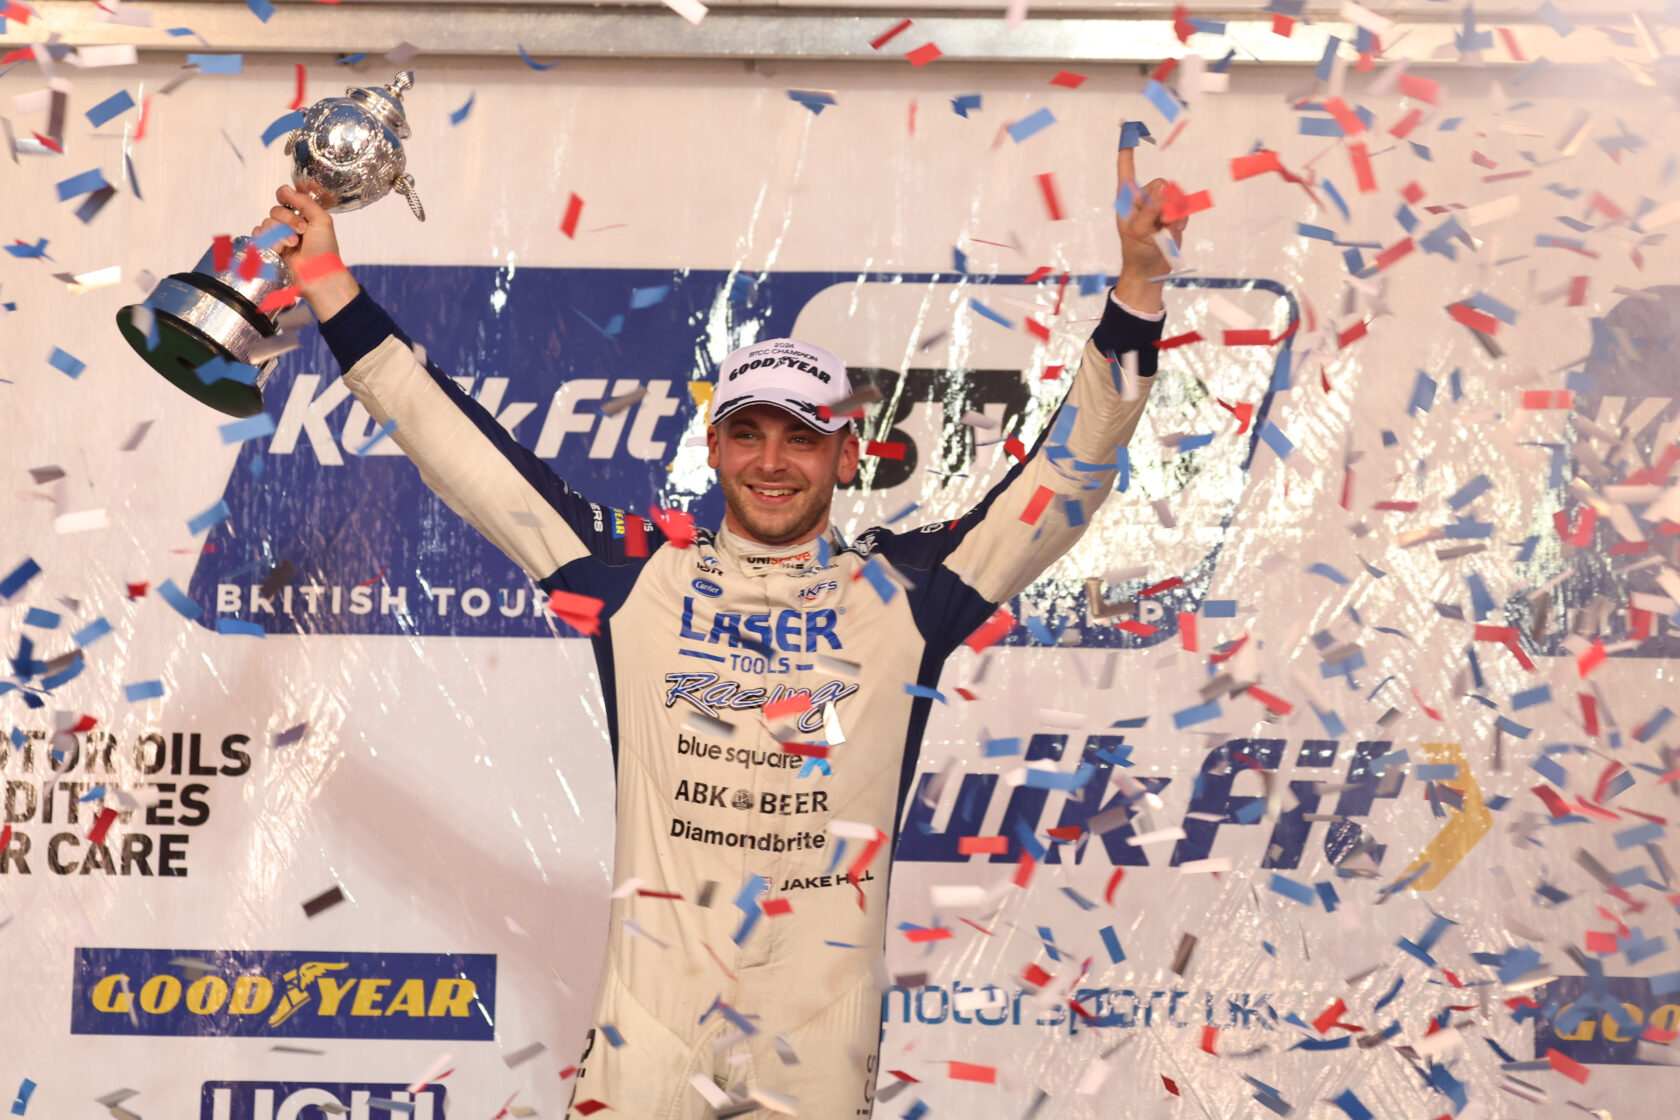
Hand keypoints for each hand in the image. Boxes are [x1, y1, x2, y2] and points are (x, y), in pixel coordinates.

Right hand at [251, 185, 359, 322]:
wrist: (319, 274)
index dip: (284, 198)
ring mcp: (278, 238)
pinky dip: (270, 242)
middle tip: (302, 232)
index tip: (289, 201)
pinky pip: (259, 237)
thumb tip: (285, 189)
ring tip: (294, 245)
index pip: (284, 198)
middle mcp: (288, 225)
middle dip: (287, 220)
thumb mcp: (322, 220)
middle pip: (274, 211)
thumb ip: (305, 202)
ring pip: (266, 223)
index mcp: (302, 216)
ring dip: (280, 233)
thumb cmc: (325, 250)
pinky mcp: (270, 250)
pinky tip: (281, 250)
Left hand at [1113, 145, 1187, 312]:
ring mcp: (1159, 206)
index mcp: (1127, 199)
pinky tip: (1172, 232)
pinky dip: (1181, 220)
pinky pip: (1184, 207)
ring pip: (1176, 195)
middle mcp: (1143, 198)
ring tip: (1163, 231)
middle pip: (1162, 183)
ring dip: (1174, 214)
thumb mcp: (1138, 231)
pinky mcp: (1173, 214)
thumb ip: (1151, 209)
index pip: (1126, 170)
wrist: (1150, 270)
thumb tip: (1165, 195)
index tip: (1127, 127)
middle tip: (1158, 224)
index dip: (1127, 150)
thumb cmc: (1136, 251)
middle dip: (1165, 203)